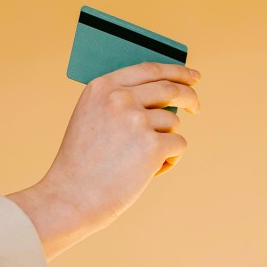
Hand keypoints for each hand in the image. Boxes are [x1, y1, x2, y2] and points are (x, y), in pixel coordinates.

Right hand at [8, 62, 200, 258]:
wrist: (71, 197)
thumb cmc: (81, 164)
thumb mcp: (90, 119)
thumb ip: (118, 102)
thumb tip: (163, 96)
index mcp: (101, 88)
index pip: (148, 69)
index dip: (175, 71)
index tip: (191, 76)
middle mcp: (119, 98)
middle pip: (170, 89)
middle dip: (189, 97)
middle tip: (195, 107)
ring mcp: (137, 120)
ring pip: (172, 123)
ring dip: (165, 141)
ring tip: (139, 163)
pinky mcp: (152, 145)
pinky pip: (178, 145)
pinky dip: (169, 160)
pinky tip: (146, 173)